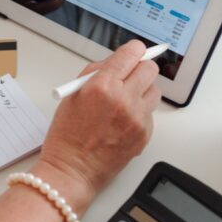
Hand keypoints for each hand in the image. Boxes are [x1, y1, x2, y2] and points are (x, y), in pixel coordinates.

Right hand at [33, 40, 160, 213]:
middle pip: (150, 69)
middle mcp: (123, 100)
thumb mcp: (73, 94)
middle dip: (140, 68)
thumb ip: (96, 73)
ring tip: (124, 102)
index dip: (133, 50)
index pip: (131, 54)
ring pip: (154, 91)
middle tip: (130, 75)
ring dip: (142, 91)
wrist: (73, 170)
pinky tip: (122, 121)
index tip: (133, 52)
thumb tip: (117, 62)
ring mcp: (137, 118)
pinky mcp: (144, 134)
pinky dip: (140, 113)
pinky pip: (150, 113)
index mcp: (102, 86)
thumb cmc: (67, 135)